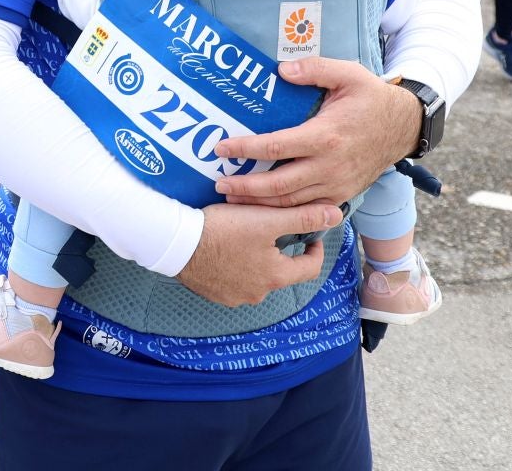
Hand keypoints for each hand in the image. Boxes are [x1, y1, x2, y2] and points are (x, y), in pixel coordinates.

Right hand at [175, 201, 343, 306]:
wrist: (176, 243)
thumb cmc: (222, 230)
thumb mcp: (266, 220)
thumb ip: (302, 217)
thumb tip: (335, 216)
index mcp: (275, 276)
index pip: (309, 268)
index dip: (314, 248)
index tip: (309, 234)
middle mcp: (258, 293)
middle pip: (281, 271)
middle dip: (281, 251)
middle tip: (272, 229)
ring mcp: (234, 296)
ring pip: (257, 277)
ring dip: (257, 260)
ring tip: (246, 237)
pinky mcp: (214, 294)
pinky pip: (233, 281)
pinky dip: (235, 266)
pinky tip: (225, 249)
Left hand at [212, 60, 421, 208]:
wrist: (403, 127)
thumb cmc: (372, 98)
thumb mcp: (348, 74)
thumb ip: (315, 69)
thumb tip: (282, 70)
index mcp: (325, 136)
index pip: (275, 147)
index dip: (245, 149)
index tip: (221, 148)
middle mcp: (329, 166)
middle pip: (278, 184)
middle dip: (245, 186)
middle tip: (219, 182)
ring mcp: (336, 185)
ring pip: (290, 202)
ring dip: (259, 202)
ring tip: (233, 197)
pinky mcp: (341, 195)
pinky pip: (308, 209)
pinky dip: (284, 211)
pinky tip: (264, 208)